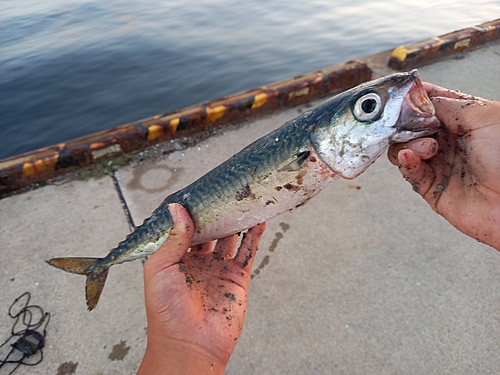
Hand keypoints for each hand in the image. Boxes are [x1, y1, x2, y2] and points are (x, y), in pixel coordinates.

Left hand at [137, 203, 265, 374]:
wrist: (190, 344)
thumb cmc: (166, 313)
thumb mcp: (160, 269)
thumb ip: (173, 239)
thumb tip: (178, 210)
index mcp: (176, 260)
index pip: (184, 230)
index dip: (191, 214)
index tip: (197, 194)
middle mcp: (198, 263)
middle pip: (209, 232)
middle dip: (215, 214)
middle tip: (222, 193)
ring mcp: (219, 270)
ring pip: (230, 239)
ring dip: (236, 222)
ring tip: (242, 201)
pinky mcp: (237, 278)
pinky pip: (248, 252)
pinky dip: (254, 236)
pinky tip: (258, 221)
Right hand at [388, 83, 499, 250]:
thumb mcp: (485, 117)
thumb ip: (448, 106)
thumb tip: (421, 102)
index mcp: (466, 121)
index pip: (432, 103)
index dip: (414, 98)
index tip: (400, 96)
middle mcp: (451, 142)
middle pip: (412, 126)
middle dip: (406, 124)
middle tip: (407, 124)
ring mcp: (441, 165)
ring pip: (405, 149)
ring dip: (409, 145)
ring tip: (427, 148)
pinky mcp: (432, 188)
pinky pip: (409, 172)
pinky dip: (405, 163)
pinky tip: (410, 157)